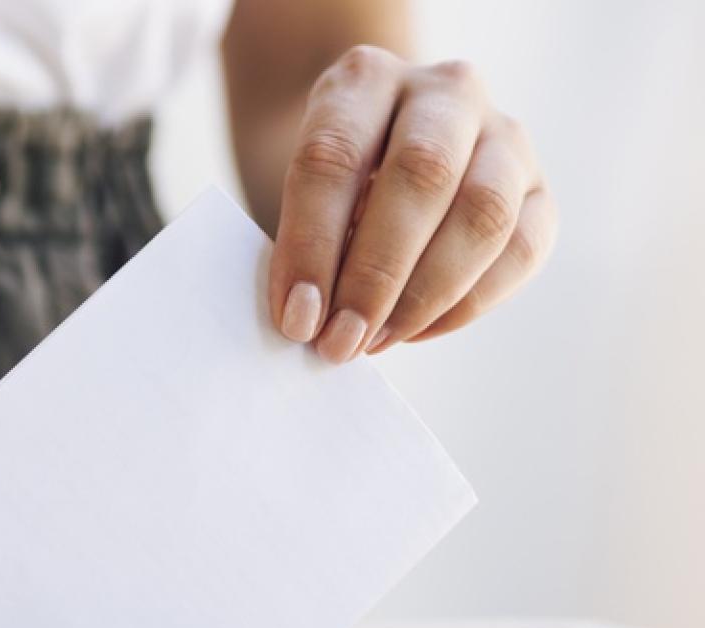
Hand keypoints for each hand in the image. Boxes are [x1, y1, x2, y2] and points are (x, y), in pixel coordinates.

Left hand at [270, 46, 556, 361]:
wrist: (380, 149)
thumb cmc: (329, 180)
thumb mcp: (297, 191)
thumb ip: (302, 241)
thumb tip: (310, 318)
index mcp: (365, 79)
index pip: (335, 155)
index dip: (312, 244)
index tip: (297, 315)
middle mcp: (445, 92)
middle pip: (423, 174)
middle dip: (376, 273)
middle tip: (340, 340)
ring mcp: (504, 135)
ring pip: (485, 213)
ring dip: (426, 294)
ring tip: (375, 340)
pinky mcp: (539, 189)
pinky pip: (521, 251)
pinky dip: (468, 304)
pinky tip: (416, 332)